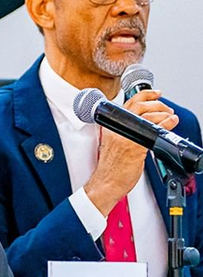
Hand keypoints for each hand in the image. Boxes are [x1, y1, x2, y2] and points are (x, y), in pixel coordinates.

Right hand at [85, 90, 178, 215]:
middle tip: (166, 108)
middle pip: (139, 105)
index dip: (144, 95)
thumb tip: (143, 126)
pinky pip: (153, 130)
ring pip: (147, 115)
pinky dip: (165, 124)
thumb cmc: (110, 167)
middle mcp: (117, 129)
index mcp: (111, 126)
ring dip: (164, 113)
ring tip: (171, 117)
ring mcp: (126, 137)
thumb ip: (125, 132)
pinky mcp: (134, 146)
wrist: (106, 182)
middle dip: (157, 103)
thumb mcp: (113, 143)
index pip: (128, 103)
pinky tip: (170, 124)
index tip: (155, 93)